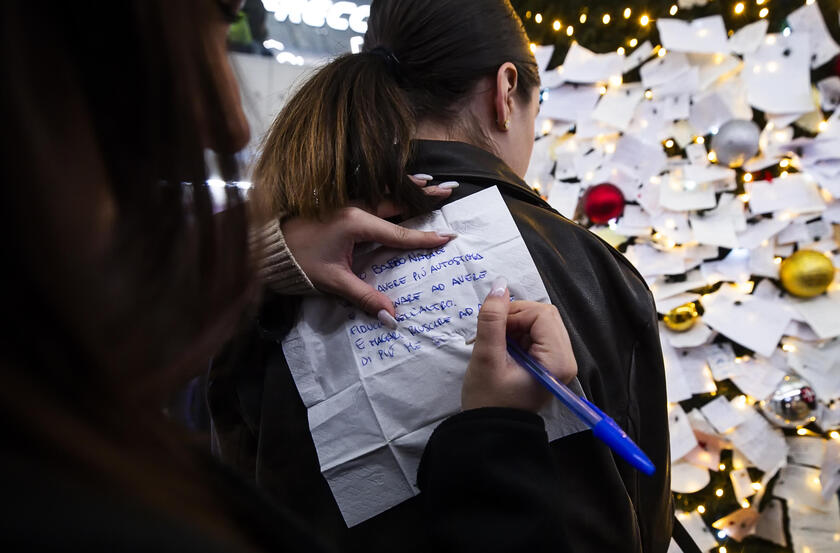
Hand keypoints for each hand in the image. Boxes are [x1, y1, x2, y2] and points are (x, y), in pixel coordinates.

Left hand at [281, 175, 455, 325]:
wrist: (266, 246)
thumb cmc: (297, 262)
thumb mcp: (333, 282)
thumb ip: (364, 297)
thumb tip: (392, 317)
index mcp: (356, 223)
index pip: (398, 234)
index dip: (424, 238)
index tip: (447, 237)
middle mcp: (354, 206)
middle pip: (396, 200)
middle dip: (423, 196)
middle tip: (448, 189)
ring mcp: (345, 201)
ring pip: (383, 192)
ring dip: (407, 188)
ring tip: (430, 180)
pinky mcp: (337, 202)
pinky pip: (370, 192)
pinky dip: (388, 189)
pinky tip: (394, 187)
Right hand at [462, 278, 576, 411]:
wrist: (491, 432)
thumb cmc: (488, 401)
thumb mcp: (485, 358)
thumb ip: (492, 320)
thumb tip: (499, 285)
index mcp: (557, 361)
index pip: (542, 314)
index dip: (514, 313)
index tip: (492, 329)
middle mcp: (565, 359)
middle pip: (544, 315)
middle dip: (515, 318)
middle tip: (493, 335)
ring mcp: (558, 361)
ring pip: (539, 322)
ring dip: (514, 326)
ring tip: (497, 345)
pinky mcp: (549, 363)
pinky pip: (536, 334)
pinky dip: (517, 334)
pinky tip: (504, 350)